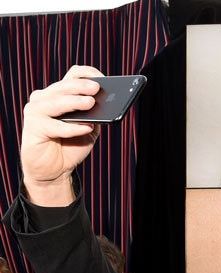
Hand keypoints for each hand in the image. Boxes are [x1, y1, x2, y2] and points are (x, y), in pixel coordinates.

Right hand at [21, 65, 102, 205]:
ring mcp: (36, 112)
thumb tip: (105, 105)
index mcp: (58, 95)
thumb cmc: (71, 146)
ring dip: (75, 102)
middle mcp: (44, 99)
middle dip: (81, 86)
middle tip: (96, 88)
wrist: (54, 169)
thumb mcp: (88, 129)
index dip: (86, 75)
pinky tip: (86, 127)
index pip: (71, 77)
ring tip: (91, 103)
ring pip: (57, 103)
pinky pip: (56, 126)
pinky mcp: (33, 128)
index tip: (102, 79)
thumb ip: (95, 116)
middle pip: (63, 87)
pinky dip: (73, 128)